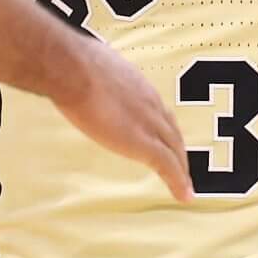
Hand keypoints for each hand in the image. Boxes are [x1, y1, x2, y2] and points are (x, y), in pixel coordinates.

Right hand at [50, 37, 192, 201]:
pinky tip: (184, 196)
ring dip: (181, 167)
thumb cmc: (72, 62)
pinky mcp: (144, 144)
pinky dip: (178, 182)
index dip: (164, 126)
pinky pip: (168, 166)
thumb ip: (94, 73)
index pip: (158, 110)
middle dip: (178, 149)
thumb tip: (80, 72)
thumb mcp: (91, 62)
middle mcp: (151, 104)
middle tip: (181, 165)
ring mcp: (149, 123)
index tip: (164, 137)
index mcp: (138, 86)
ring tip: (185, 183)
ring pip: (175, 150)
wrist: (72, 69)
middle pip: (172, 131)